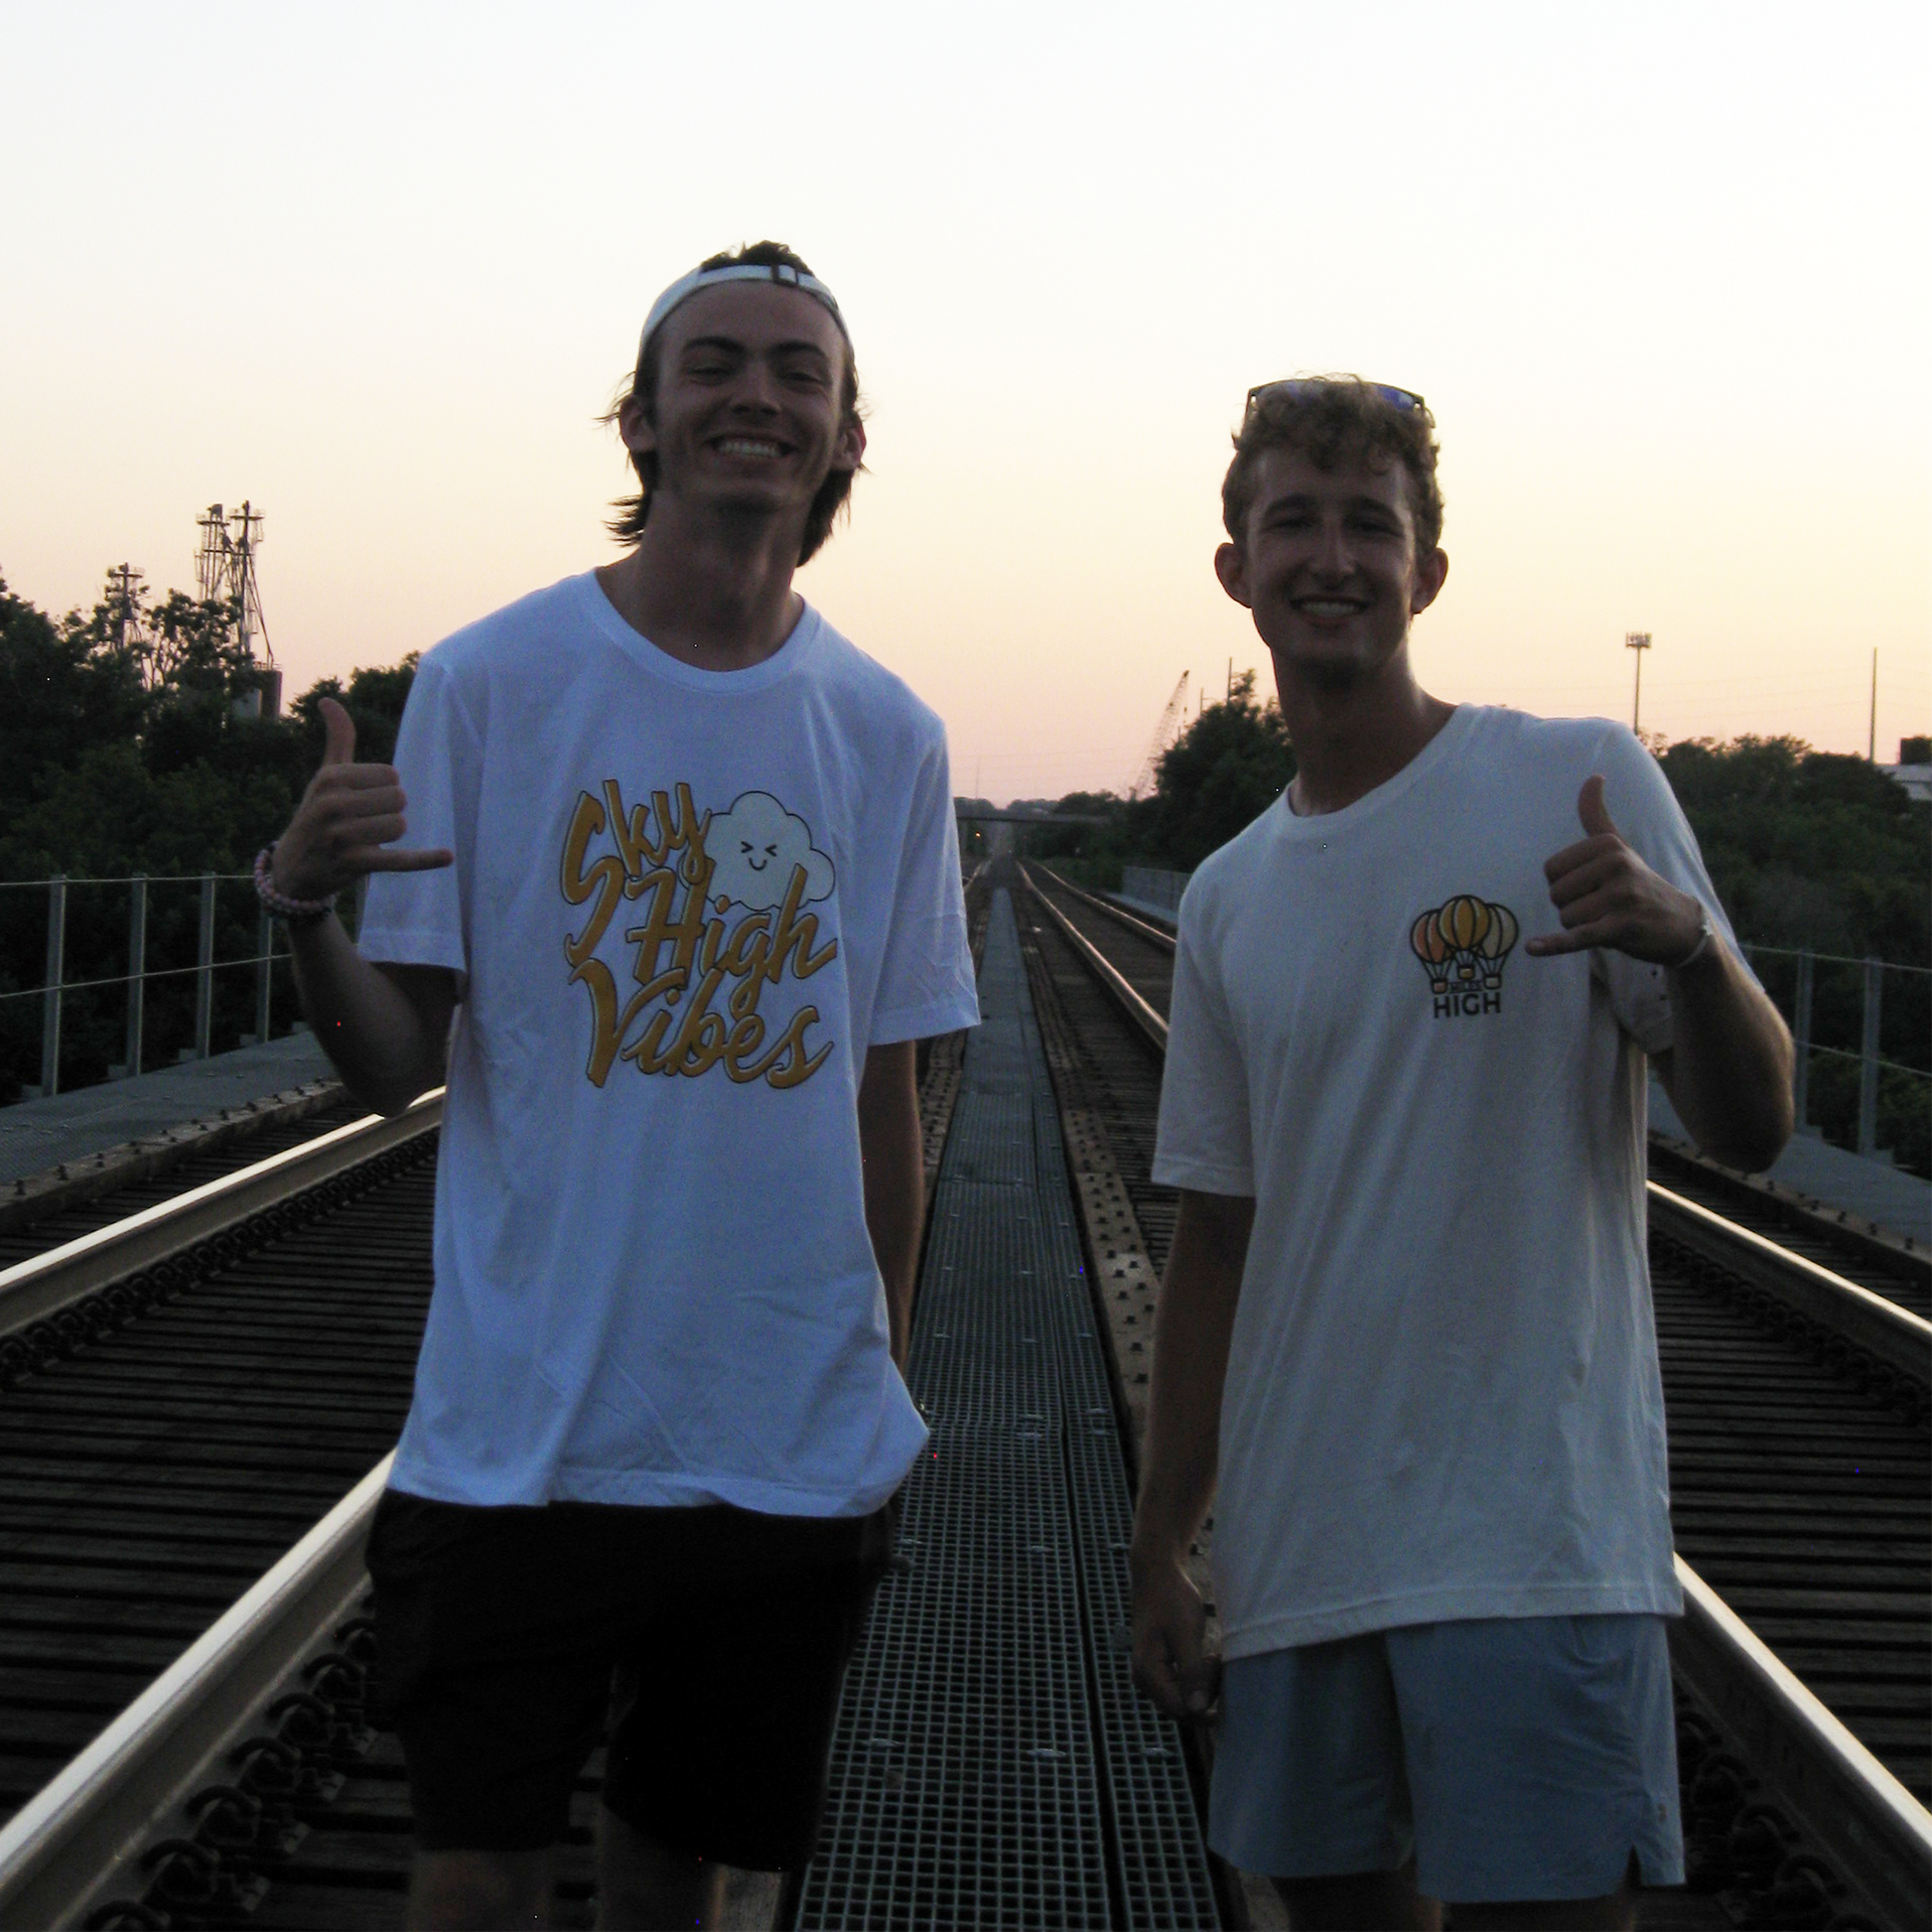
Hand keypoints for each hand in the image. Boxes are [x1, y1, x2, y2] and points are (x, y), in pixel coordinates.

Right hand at [272, 697, 452, 902]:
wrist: (293, 869)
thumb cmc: (316, 815)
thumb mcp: (325, 777)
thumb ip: (337, 740)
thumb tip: (328, 700)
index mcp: (330, 778)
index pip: (391, 775)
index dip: (384, 789)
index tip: (362, 802)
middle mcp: (332, 804)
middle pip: (398, 799)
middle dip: (389, 812)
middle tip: (363, 823)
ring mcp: (342, 836)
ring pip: (400, 825)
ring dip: (391, 834)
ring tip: (366, 839)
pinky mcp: (355, 863)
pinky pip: (398, 859)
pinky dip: (424, 860)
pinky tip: (447, 856)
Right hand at [1129, 1551, 1220, 1721]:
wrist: (1157, 1574)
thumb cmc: (1172, 1599)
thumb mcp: (1186, 1634)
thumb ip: (1192, 1673)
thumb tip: (1199, 1710)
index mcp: (1148, 1673)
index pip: (1183, 1709)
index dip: (1206, 1695)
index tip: (1216, 1663)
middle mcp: (1144, 1680)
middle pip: (1182, 1708)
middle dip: (1206, 1692)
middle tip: (1217, 1659)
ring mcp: (1149, 1676)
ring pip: (1183, 1700)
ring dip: (1203, 1685)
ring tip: (1212, 1657)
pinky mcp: (1157, 1670)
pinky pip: (1180, 1688)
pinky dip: (1197, 1679)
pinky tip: (1206, 1659)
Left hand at [1525, 775, 1704, 964]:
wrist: (1681, 923)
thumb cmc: (1639, 882)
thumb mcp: (1619, 847)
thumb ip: (1597, 816)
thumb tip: (1593, 776)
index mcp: (1608, 845)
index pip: (1551, 870)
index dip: (1565, 884)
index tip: (1593, 885)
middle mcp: (1616, 865)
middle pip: (1556, 894)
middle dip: (1572, 906)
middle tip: (1603, 906)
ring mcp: (1621, 897)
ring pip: (1566, 917)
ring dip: (1582, 926)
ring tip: (1610, 919)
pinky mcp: (1621, 928)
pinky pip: (1578, 936)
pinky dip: (1554, 944)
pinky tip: (1533, 948)